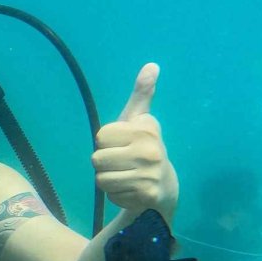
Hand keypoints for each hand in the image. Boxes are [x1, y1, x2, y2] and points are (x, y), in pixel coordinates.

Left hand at [92, 63, 178, 212]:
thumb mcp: (140, 120)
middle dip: (104, 163)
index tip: (123, 144)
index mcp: (146, 127)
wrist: (164, 186)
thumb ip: (142, 94)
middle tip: (122, 163)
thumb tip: (151, 65)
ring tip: (125, 176)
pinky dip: (116, 194)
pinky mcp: (146, 195)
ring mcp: (150, 173)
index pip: (100, 136)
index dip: (106, 142)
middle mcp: (151, 149)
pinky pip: (111, 195)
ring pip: (101, 179)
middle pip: (96, 159)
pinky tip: (131, 189)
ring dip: (108, 180)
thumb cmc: (143, 148)